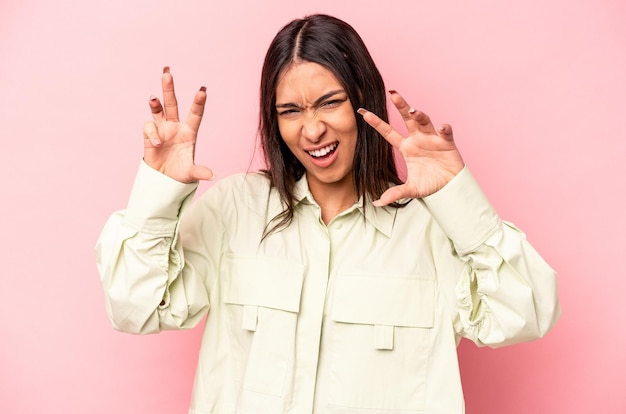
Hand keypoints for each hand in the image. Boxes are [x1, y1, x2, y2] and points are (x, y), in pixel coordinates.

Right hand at [142, 67, 213, 182]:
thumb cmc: (180, 174)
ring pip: (157, 110)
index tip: (202, 90)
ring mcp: (162, 129)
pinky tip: (157, 143)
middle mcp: (175, 126)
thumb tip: (212, 176)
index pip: (195, 114)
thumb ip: (200, 172)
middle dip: (168, 88)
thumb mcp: (191, 174)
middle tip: (167, 72)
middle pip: (172, 103)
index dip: (198, 102)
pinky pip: (149, 128)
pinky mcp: (150, 135)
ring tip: (153, 99)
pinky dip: (152, 133)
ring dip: (155, 103)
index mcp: (189, 132)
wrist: (163, 180)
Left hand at [358, 90, 464, 205]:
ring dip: (420, 115)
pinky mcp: (447, 143)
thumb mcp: (410, 190)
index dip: (376, 123)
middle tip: (393, 94)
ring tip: (413, 111)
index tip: (363, 112)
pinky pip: (445, 133)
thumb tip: (377, 202)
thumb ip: (395, 193)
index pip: (388, 132)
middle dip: (401, 106)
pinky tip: (442, 127)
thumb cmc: (429, 184)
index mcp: (406, 147)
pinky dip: (444, 129)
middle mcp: (418, 139)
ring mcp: (432, 139)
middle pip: (407, 119)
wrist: (449, 188)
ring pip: (425, 122)